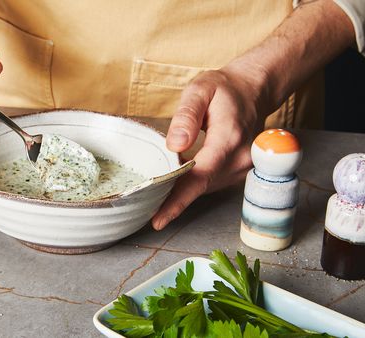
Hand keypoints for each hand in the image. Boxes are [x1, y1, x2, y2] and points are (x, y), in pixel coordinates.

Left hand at [151, 63, 268, 229]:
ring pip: (204, 187)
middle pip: (200, 186)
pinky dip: (192, 184)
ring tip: (156, 189)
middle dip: (171, 198)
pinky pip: (210, 183)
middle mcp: (239, 158)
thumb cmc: (223, 89)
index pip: (199, 176)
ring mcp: (242, 168)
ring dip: (181, 190)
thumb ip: (186, 117)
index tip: (158, 220)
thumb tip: (175, 145)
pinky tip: (176, 177)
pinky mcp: (238, 172)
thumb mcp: (200, 90)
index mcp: (228, 138)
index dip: (177, 201)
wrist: (252, 90)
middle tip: (143, 202)